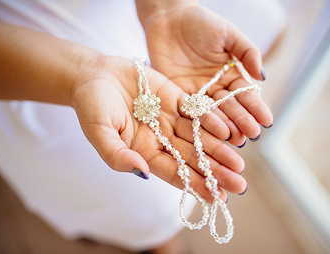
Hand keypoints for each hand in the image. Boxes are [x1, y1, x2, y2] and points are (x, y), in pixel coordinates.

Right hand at [0, 14, 246, 200]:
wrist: (92, 73)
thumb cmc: (90, 105)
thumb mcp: (98, 132)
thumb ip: (117, 154)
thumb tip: (142, 174)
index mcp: (142, 151)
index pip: (173, 172)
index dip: (194, 185)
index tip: (214, 197)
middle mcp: (160, 138)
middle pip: (192, 159)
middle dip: (215, 172)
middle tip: (238, 186)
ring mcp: (169, 119)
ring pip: (199, 138)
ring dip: (219, 151)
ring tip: (239, 165)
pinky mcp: (176, 98)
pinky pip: (197, 112)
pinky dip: (211, 121)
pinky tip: (226, 131)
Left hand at [139, 4, 273, 145]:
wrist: (168, 17)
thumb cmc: (200, 22)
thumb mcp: (228, 34)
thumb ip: (246, 53)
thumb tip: (262, 76)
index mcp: (230, 74)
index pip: (245, 94)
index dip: (255, 107)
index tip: (267, 121)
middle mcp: (214, 87)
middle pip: (230, 108)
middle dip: (242, 121)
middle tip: (252, 136)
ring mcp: (196, 93)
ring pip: (211, 114)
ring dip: (223, 127)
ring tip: (234, 140)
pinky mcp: (176, 94)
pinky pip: (189, 111)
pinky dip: (199, 122)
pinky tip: (208, 134)